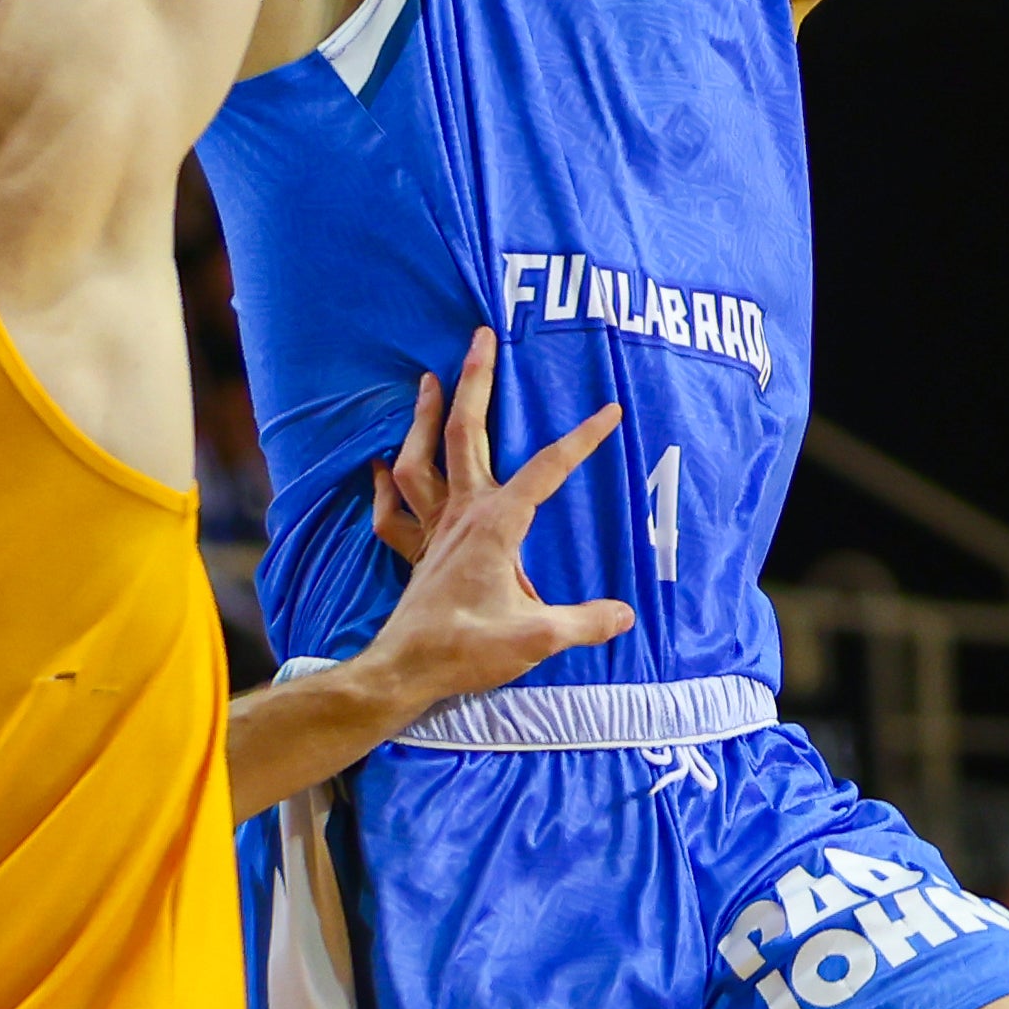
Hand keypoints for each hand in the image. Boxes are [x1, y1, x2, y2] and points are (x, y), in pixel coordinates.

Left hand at [351, 328, 633, 706]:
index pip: (548, 469)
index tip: (610, 411)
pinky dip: (386, 484)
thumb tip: (625, 614)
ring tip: (427, 380)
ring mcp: (433, 530)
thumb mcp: (539, 638)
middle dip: (475, 381)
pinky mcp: (415, 553)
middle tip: (480, 338)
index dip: (582, 438)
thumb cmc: (469, 649)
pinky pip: (393, 511)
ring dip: (422, 417)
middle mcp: (461, 514)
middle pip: (465, 433)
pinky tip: (382, 466)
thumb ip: (585, 621)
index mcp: (497, 523)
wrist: (405, 670)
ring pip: (420, 459)